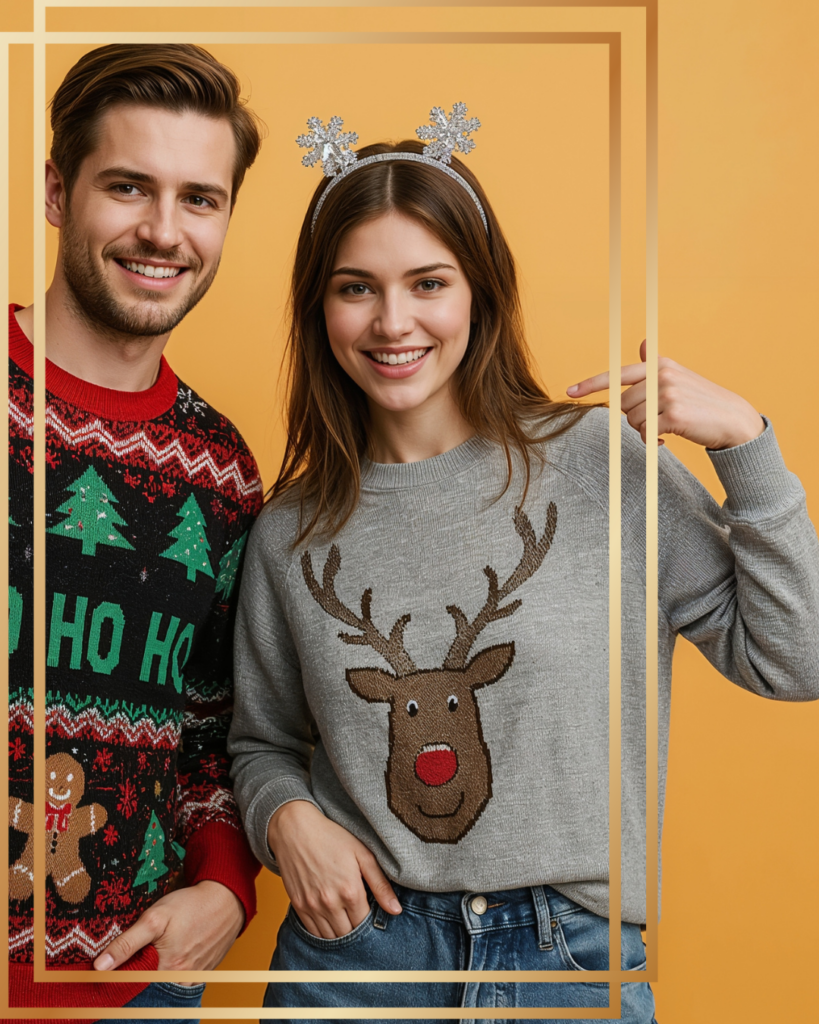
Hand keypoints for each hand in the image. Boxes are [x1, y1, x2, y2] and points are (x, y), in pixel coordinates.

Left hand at [93, 880, 244, 972]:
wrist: (227, 899)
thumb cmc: (191, 905)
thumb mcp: (155, 917)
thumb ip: (127, 943)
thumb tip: (100, 967)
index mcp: (166, 970)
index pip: (132, 985)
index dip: (118, 976)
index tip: (108, 967)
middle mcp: (181, 980)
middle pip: (149, 985)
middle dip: (138, 973)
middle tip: (137, 954)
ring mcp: (194, 978)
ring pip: (165, 983)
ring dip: (155, 972)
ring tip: (157, 951)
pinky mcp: (202, 973)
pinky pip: (180, 979)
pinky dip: (172, 971)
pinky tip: (172, 953)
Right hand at [268, 800, 400, 939]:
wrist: (295, 829)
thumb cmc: (331, 838)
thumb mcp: (362, 854)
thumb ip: (380, 884)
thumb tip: (396, 910)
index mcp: (350, 891)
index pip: (365, 924)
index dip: (370, 921)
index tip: (369, 911)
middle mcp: (330, 903)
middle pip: (348, 934)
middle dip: (355, 928)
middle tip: (357, 914)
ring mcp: (312, 906)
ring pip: (330, 937)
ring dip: (339, 933)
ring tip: (344, 919)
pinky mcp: (298, 905)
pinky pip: (312, 932)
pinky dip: (322, 932)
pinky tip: (328, 920)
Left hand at [566, 340, 764, 449]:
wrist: (733, 420)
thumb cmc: (701, 402)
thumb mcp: (678, 377)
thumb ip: (656, 366)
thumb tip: (643, 344)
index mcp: (660, 365)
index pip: (617, 374)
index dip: (591, 384)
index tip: (570, 391)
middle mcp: (662, 376)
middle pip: (623, 405)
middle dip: (634, 418)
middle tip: (656, 420)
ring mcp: (668, 395)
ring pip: (633, 421)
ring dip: (644, 430)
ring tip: (664, 427)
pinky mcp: (673, 416)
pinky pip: (645, 434)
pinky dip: (651, 442)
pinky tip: (666, 440)